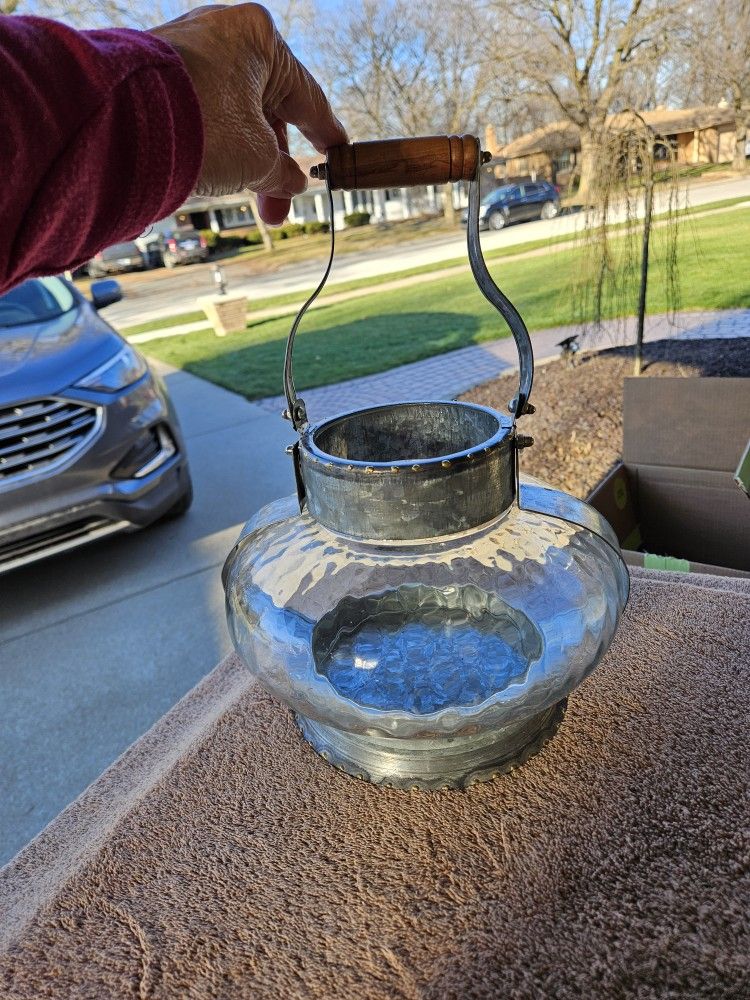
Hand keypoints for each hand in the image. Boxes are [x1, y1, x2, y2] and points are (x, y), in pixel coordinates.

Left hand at [151, 3, 346, 223]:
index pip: (307, 96)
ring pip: (234, 113)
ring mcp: (187, 50)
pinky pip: (204, 111)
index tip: (337, 155)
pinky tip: (218, 176)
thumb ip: (283, 172)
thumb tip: (292, 182)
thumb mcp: (259, 159)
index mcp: (261, 38)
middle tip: (277, 209)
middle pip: (266, 109)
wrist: (120, 125)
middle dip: (275, 165)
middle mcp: (224, 32)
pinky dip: (217, 144)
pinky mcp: (160, 72)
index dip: (326, 134)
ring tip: (247, 200)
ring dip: (246, 161)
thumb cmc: (201, 128)